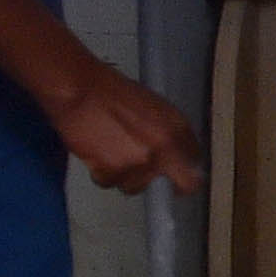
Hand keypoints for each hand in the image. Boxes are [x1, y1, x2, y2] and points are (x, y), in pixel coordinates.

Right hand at [52, 65, 202, 194]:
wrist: (79, 89)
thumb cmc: (111, 92)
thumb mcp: (153, 106)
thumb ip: (168, 132)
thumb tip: (176, 153)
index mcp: (177, 127)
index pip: (196, 158)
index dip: (189, 168)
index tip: (182, 172)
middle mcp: (165, 148)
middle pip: (185, 183)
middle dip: (178, 186)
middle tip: (167, 186)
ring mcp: (140, 162)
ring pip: (138, 185)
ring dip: (128, 175)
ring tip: (113, 154)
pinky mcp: (113, 171)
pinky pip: (110, 182)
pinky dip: (102, 173)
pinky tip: (97, 154)